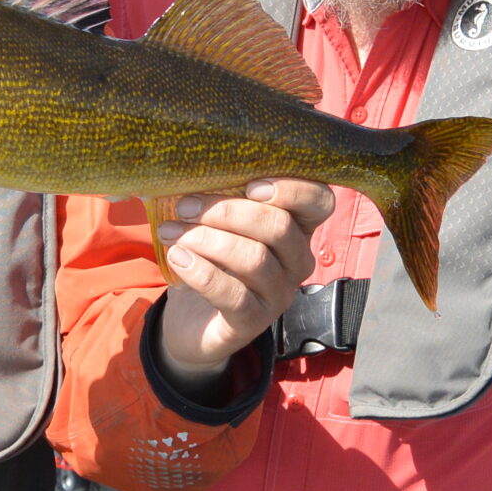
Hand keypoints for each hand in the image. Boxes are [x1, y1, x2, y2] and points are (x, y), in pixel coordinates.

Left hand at [157, 179, 333, 382]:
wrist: (191, 318)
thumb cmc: (211, 257)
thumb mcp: (221, 222)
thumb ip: (222, 196)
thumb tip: (194, 168)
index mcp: (297, 228)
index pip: (320, 202)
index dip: (293, 189)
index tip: (250, 185)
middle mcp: (297, 261)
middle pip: (278, 226)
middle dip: (226, 211)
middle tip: (184, 206)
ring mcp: (279, 295)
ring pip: (255, 259)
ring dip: (206, 239)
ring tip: (170, 232)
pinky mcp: (253, 322)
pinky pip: (233, 295)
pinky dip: (201, 272)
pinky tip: (177, 258)